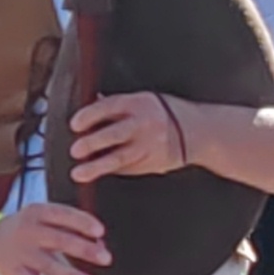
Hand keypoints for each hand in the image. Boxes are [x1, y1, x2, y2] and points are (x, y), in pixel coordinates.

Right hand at [0, 200, 109, 274]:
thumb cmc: (26, 228)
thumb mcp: (43, 218)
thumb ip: (69, 228)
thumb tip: (99, 244)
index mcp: (38, 213)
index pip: (63, 214)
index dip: (82, 222)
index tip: (100, 232)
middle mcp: (29, 231)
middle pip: (59, 240)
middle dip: (84, 249)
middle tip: (105, 258)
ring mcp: (21, 252)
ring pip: (47, 264)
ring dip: (69, 274)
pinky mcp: (14, 270)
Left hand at [67, 91, 190, 183]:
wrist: (199, 131)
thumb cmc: (165, 112)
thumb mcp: (144, 100)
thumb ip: (118, 105)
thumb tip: (92, 102)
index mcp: (140, 102)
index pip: (110, 107)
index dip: (90, 115)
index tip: (74, 124)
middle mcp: (145, 123)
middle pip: (114, 133)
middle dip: (92, 143)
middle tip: (75, 150)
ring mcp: (149, 145)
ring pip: (119, 158)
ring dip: (97, 167)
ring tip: (78, 174)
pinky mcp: (152, 163)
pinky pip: (127, 168)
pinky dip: (110, 171)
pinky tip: (97, 173)